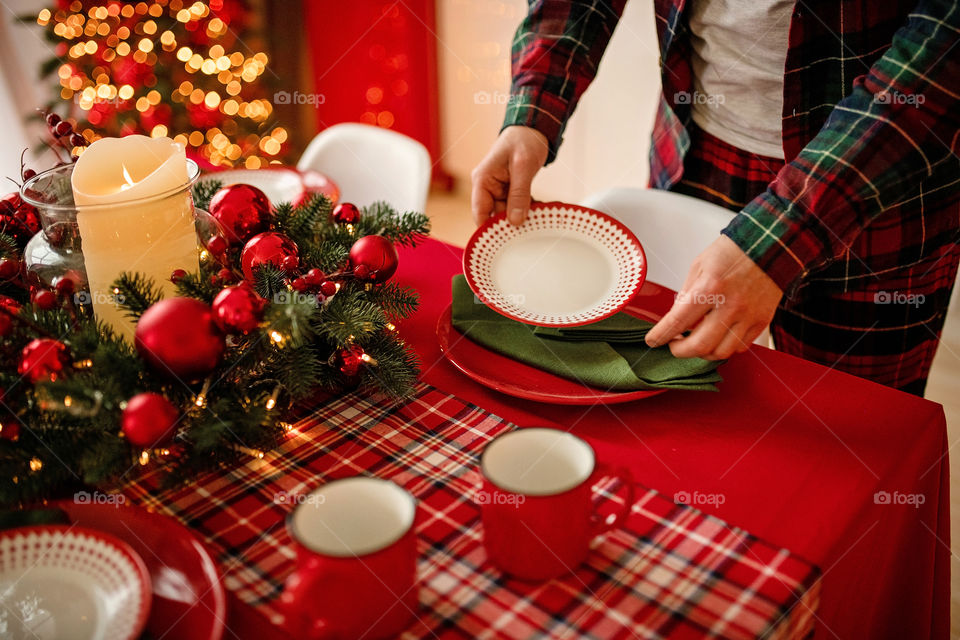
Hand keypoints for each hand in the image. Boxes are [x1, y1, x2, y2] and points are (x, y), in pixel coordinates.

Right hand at [471, 126, 548, 225]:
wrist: (533, 128)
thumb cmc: (524, 140)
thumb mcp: (523, 167)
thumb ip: (519, 194)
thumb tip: (514, 221)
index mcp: (482, 180)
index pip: (479, 214)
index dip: (489, 230)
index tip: (503, 243)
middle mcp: (487, 187)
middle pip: (495, 216)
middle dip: (511, 224)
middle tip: (530, 230)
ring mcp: (498, 189)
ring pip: (508, 213)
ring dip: (522, 217)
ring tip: (539, 218)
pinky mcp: (509, 189)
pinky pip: (516, 206)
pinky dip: (527, 209)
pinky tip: (540, 210)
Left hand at [644, 236, 782, 359]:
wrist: (770, 244)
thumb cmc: (734, 251)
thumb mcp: (700, 266)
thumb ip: (687, 294)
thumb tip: (677, 317)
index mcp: (710, 288)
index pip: (678, 321)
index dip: (661, 335)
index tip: (653, 340)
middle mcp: (730, 306)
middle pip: (700, 346)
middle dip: (680, 351)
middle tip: (674, 344)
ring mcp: (748, 316)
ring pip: (721, 352)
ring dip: (703, 352)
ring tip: (696, 341)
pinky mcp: (762, 321)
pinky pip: (740, 347)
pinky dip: (725, 347)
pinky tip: (717, 337)